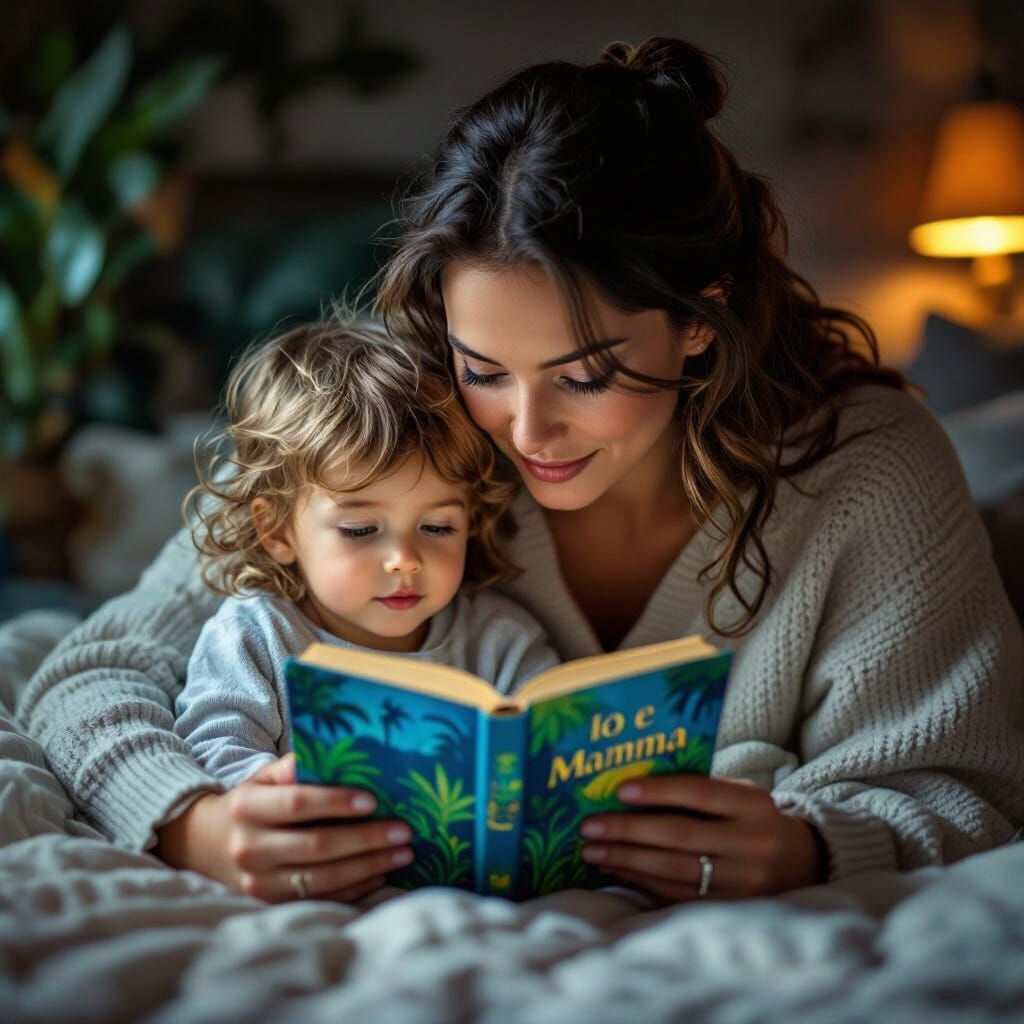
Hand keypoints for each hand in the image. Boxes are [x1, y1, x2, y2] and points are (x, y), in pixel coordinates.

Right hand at [154, 753, 413, 903]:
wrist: (204, 845)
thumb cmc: (249, 804)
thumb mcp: (262, 778)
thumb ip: (292, 767)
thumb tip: (332, 753)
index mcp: (248, 808)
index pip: (297, 804)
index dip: (336, 802)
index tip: (373, 800)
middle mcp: (249, 848)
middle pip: (317, 846)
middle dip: (366, 839)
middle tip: (403, 831)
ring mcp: (258, 883)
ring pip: (323, 879)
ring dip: (369, 866)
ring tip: (403, 853)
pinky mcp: (270, 905)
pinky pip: (321, 898)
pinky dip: (355, 888)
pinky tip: (381, 873)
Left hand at [579, 774, 826, 903]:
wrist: (799, 862)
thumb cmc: (749, 818)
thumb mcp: (737, 795)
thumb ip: (697, 789)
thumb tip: (629, 788)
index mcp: (752, 803)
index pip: (698, 792)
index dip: (658, 790)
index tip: (620, 790)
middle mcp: (752, 842)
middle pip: (679, 835)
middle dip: (628, 830)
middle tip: (590, 826)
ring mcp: (744, 880)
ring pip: (674, 869)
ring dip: (627, 859)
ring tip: (593, 851)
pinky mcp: (731, 907)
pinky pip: (677, 894)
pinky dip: (641, 881)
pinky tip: (616, 869)